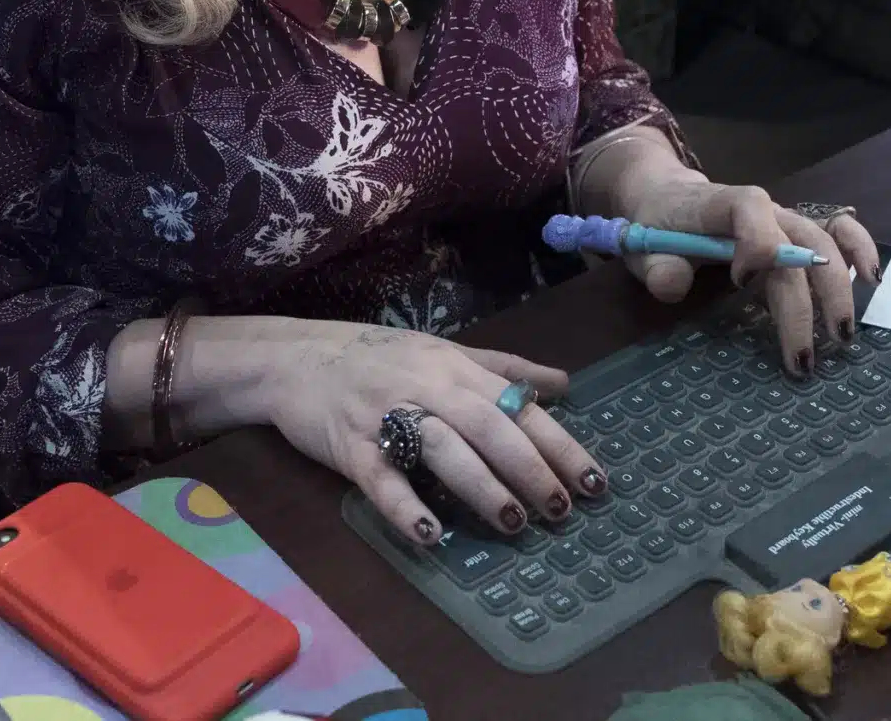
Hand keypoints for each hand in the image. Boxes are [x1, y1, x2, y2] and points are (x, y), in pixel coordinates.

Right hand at [257, 322, 603, 547]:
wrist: (295, 358)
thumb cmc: (378, 358)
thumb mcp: (444, 354)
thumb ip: (503, 370)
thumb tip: (564, 385)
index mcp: (455, 368)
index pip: (518, 407)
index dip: (560, 445)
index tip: (595, 483)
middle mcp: (427, 388)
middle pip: (488, 427)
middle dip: (529, 469)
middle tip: (561, 510)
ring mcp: (387, 415)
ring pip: (442, 448)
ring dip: (481, 487)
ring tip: (513, 524)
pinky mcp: (350, 445)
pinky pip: (381, 478)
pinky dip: (407, 506)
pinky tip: (432, 536)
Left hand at [621, 174, 881, 372]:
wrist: (668, 199)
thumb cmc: (659, 225)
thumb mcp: (643, 247)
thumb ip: (657, 267)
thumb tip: (674, 286)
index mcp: (723, 203)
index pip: (750, 209)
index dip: (755, 242)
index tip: (740, 280)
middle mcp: (765, 209)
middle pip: (798, 243)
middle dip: (805, 302)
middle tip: (804, 358)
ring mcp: (786, 220)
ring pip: (825, 242)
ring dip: (839, 288)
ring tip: (842, 336)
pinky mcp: (798, 233)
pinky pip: (838, 232)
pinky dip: (859, 250)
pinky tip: (871, 281)